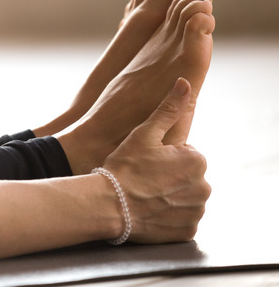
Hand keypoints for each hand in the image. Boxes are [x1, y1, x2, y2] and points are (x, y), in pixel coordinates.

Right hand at [103, 77, 210, 243]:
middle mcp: (204, 187)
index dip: (163, 157)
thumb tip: (185, 82)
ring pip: (184, 199)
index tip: (145, 163)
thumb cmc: (125, 167)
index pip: (185, 155)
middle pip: (187, 178)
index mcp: (198, 161)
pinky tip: (150, 212)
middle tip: (142, 180)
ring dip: (169, 197)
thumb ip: (169, 108)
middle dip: (169, 178)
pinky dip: (168, 217)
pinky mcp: (187, 231)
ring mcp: (197, 211)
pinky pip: (181, 220)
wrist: (110, 205)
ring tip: (144, 195)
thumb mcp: (144, 133)